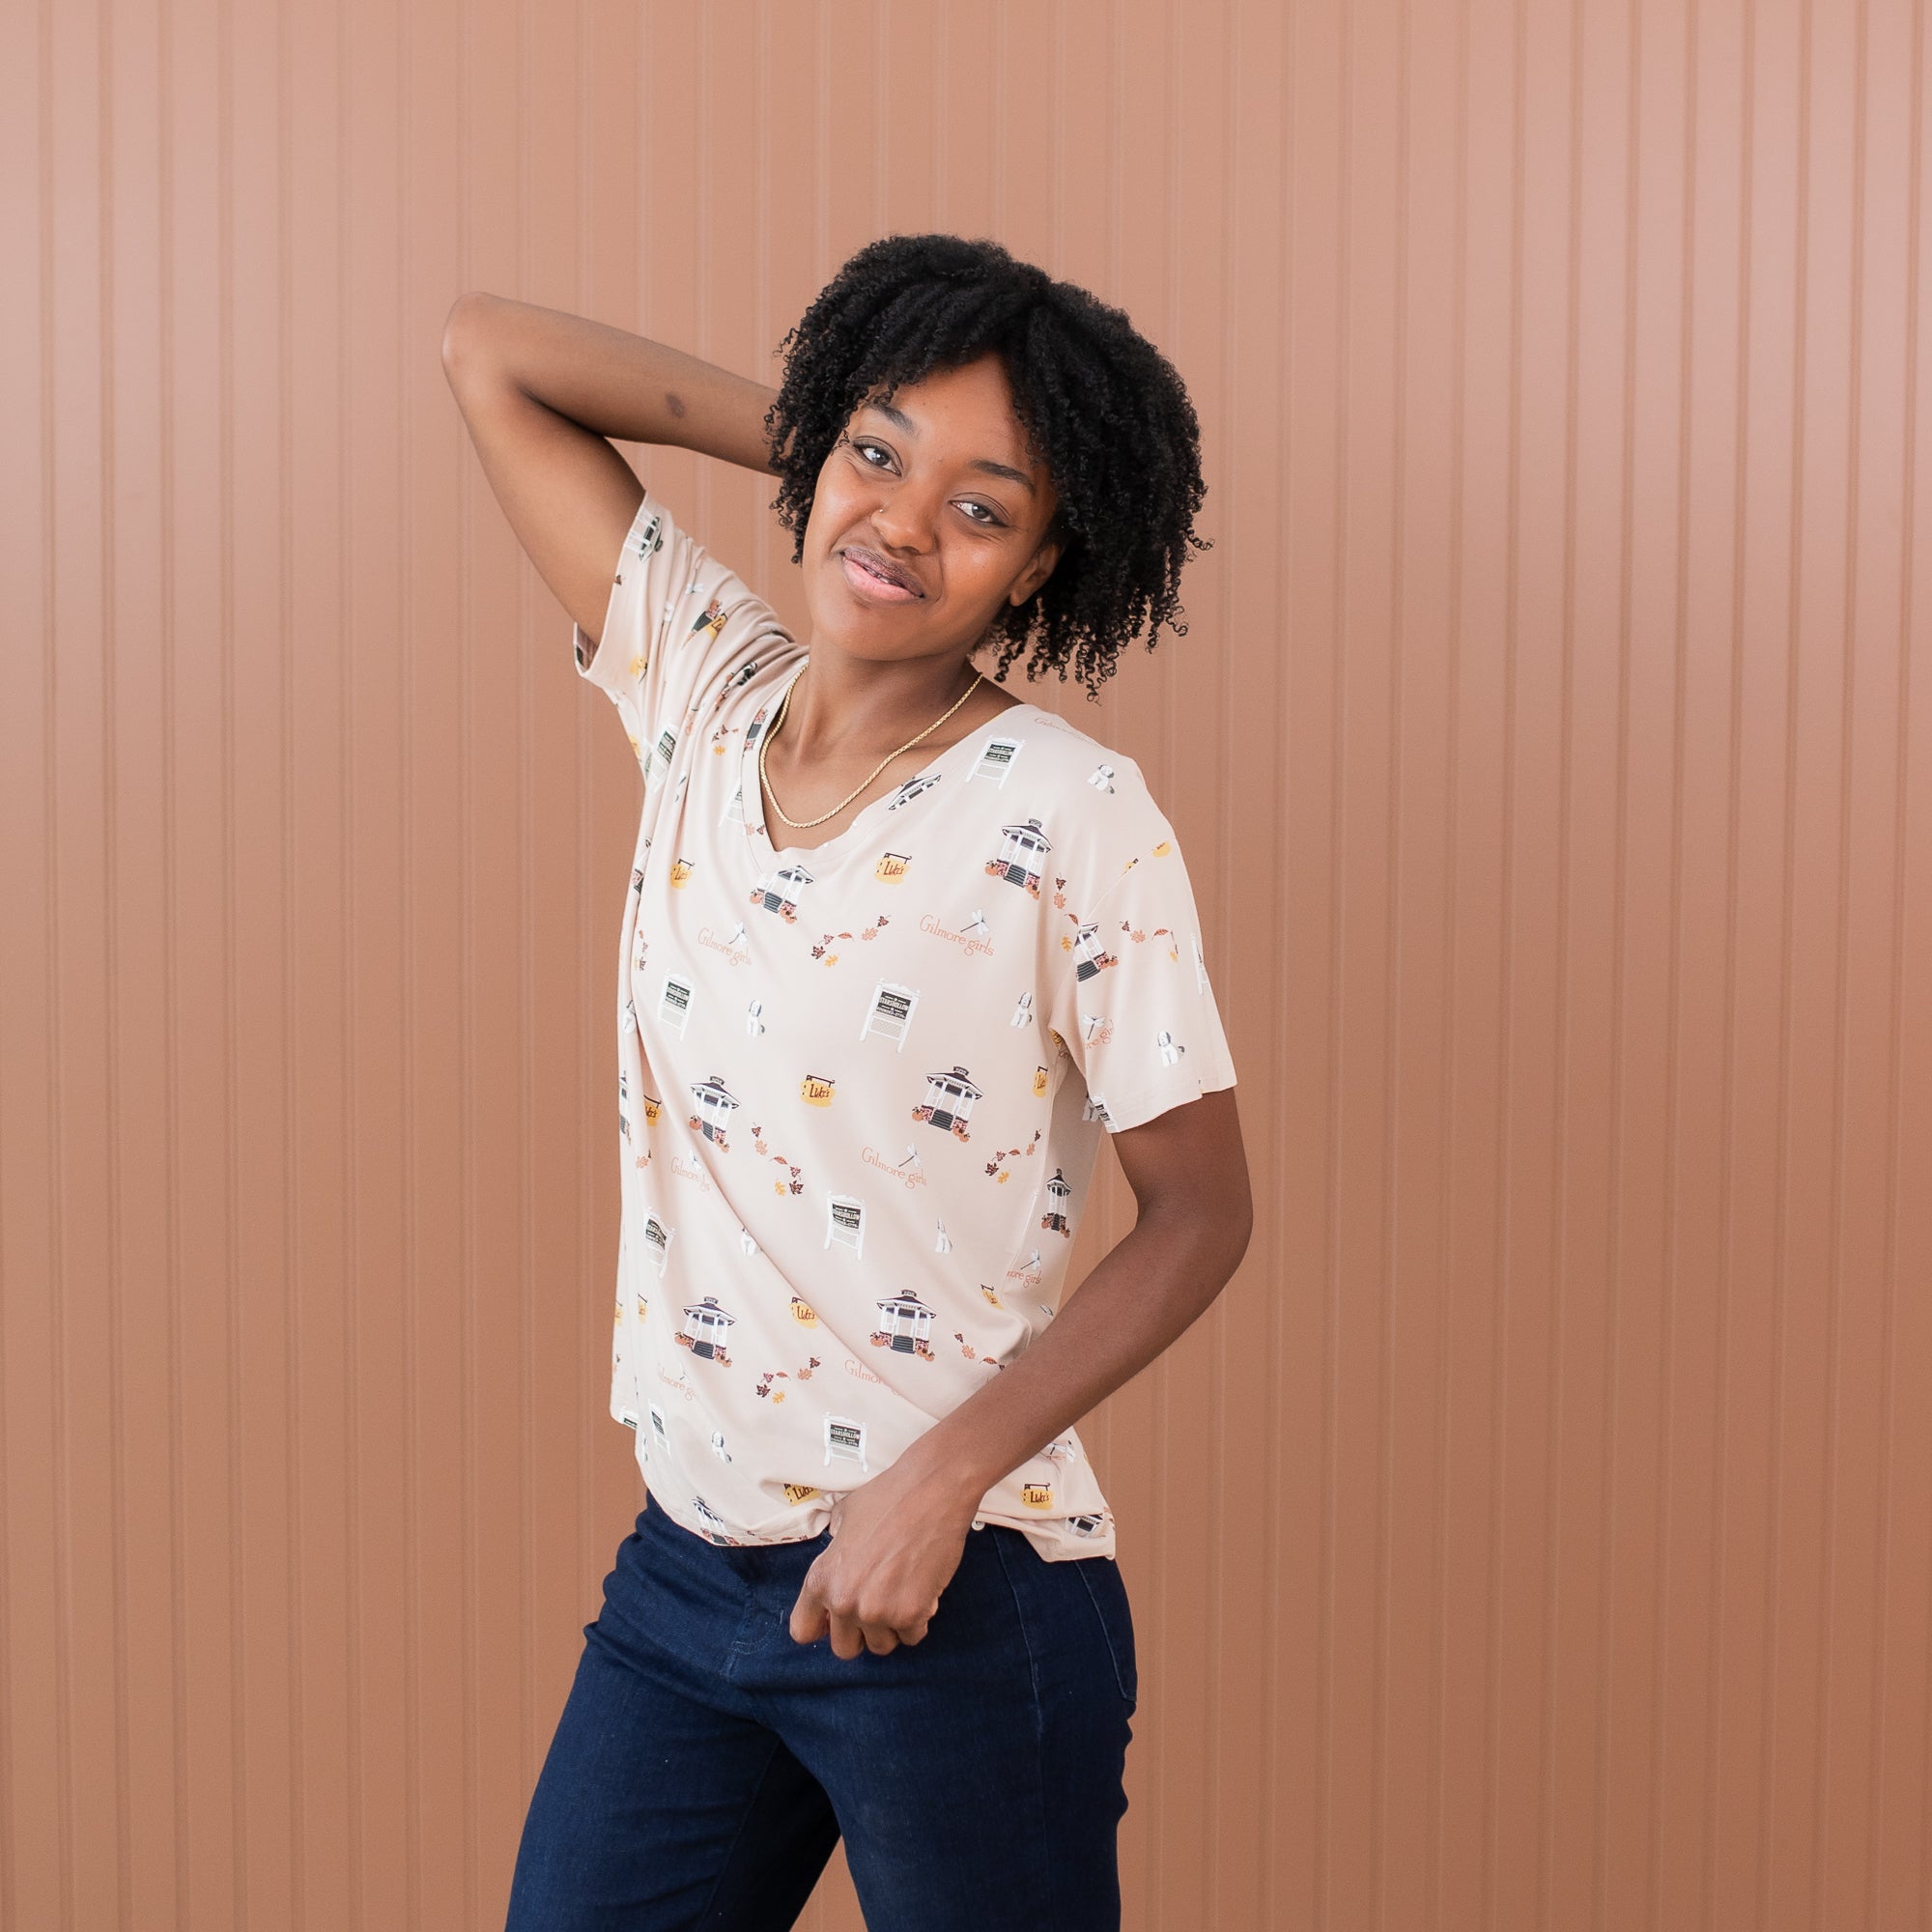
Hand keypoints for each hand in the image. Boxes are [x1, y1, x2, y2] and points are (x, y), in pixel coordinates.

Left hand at [788, 1459, 976, 1659]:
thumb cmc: (889, 1497)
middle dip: (861, 1632)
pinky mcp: (911, 1614)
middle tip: (878, 1605)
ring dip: (893, 1626)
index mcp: (821, 1579)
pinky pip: (912, 1636)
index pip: (803, 1631)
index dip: (823, 1626)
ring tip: (902, 1592)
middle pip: (844, 1649)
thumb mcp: (843, 1518)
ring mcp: (877, 1611)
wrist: (931, 1490)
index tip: (837, 1620)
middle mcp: (843, 1601)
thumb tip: (837, 1566)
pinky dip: (920, 1618)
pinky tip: (922, 1590)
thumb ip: (835, 1552)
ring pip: (882, 1646)